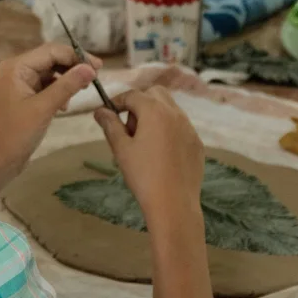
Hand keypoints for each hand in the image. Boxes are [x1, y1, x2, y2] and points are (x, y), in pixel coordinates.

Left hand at [0, 43, 102, 170]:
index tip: (99, 68)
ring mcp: (20, 83)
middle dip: (73, 67)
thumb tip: (90, 68)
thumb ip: (68, 85)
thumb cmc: (16, 133)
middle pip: (51, 59)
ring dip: (67, 80)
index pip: (52, 51)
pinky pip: (46, 86)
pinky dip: (59, 91)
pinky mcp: (24, 97)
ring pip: (51, 72)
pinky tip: (65, 105)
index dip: (76, 56)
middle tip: (95, 78)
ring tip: (81, 92)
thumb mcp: (44, 108)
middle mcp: (17, 69)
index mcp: (17, 67)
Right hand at [93, 87, 203, 218]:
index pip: (132, 95)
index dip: (117, 102)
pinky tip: (160, 154)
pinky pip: (180, 127)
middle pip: (155, 94)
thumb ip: (110, 125)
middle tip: (129, 128)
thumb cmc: (143, 175)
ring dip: (154, 116)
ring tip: (143, 143)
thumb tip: (100, 111)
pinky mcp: (197, 143)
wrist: (174, 204)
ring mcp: (190, 128)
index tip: (107, 114)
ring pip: (170, 109)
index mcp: (155, 111)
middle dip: (139, 103)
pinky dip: (168, 130)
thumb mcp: (121, 149)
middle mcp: (176, 114)